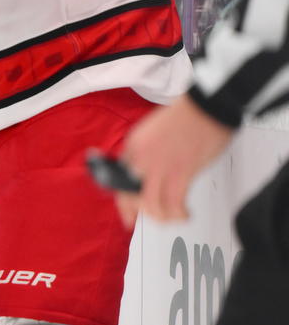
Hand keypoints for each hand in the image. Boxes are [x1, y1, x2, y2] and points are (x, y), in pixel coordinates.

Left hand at [113, 94, 235, 227]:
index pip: (119, 179)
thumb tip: (148, 173)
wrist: (206, 106)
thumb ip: (146, 152)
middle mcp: (141, 157)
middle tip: (154, 217)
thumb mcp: (153, 132)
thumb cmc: (186, 117)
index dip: (123, 201)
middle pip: (130, 194)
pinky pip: (173, 203)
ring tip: (173, 215)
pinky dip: (179, 213)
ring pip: (150, 204)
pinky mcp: (181, 172)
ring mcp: (159, 165)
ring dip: (162, 216)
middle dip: (140, 211)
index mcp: (133, 145)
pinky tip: (185, 213)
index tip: (127, 215)